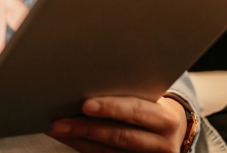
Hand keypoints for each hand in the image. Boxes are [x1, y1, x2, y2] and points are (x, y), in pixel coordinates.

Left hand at [48, 96, 187, 152]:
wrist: (170, 133)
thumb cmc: (152, 108)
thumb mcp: (150, 98)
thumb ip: (129, 93)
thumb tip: (87, 81)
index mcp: (166, 120)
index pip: (136, 111)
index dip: (111, 108)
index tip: (85, 104)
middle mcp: (161, 144)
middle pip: (119, 136)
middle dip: (85, 128)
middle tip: (59, 121)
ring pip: (107, 152)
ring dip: (78, 139)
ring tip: (57, 128)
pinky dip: (81, 147)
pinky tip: (67, 137)